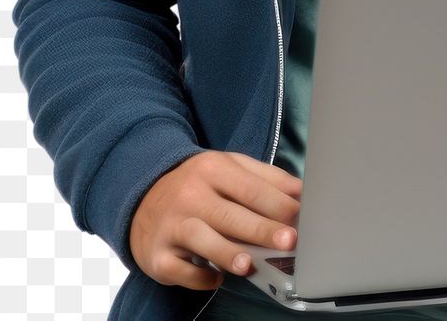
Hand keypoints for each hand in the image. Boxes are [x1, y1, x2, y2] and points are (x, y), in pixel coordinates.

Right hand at [129, 150, 301, 289]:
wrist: (144, 196)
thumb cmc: (200, 185)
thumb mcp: (230, 168)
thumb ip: (265, 179)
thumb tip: (301, 193)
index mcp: (213, 168)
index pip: (250, 188)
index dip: (277, 203)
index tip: (300, 217)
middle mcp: (190, 194)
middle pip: (230, 215)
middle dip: (261, 229)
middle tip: (289, 241)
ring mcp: (171, 225)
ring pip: (201, 239)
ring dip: (227, 253)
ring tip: (250, 264)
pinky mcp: (157, 255)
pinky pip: (179, 269)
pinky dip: (198, 278)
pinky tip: (217, 278)